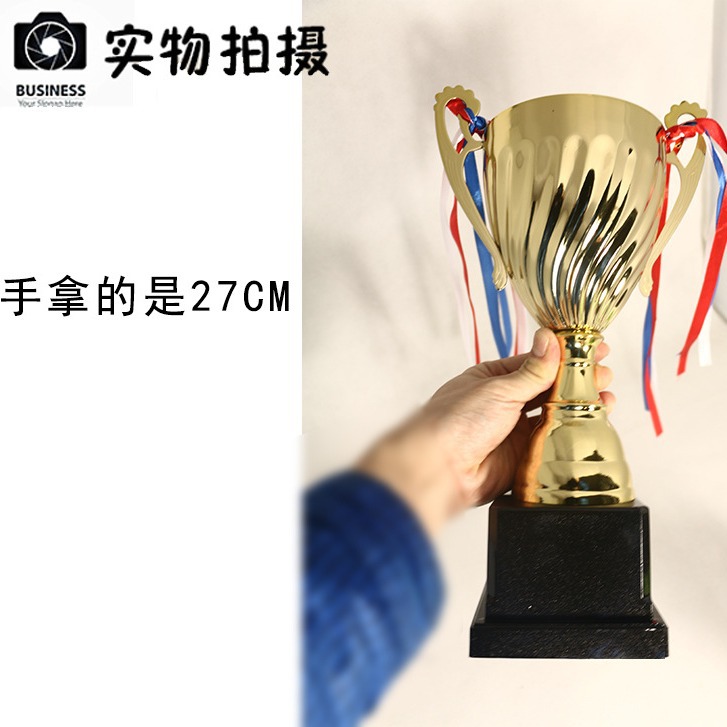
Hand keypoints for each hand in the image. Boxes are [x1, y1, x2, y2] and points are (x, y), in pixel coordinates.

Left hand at [357, 329, 613, 535]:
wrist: (441, 470)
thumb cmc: (456, 422)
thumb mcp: (498, 389)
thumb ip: (531, 371)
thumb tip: (551, 340)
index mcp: (493, 379)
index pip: (536, 362)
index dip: (565, 356)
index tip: (594, 349)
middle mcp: (504, 403)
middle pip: (548, 389)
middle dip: (578, 381)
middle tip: (605, 374)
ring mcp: (513, 431)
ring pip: (554, 416)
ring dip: (579, 407)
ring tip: (606, 398)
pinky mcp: (522, 457)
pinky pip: (552, 444)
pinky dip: (571, 435)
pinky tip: (592, 425)